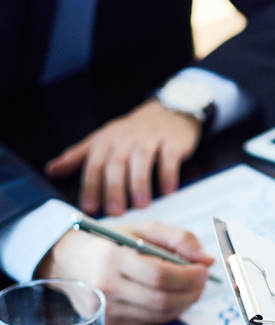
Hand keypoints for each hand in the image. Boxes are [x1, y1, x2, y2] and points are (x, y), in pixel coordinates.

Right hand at [36, 222, 211, 324]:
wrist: (68, 261)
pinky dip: (168, 311)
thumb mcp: (142, 229)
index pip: (160, 275)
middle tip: (202, 280)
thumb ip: (179, 238)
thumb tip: (207, 259)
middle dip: (192, 292)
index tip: (203, 269)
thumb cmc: (109, 242)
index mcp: (112, 259)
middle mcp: (107, 289)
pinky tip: (168, 296)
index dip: (189, 275)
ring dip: (184, 303)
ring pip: (160, 315)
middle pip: (163, 300)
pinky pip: (151, 322)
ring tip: (189, 287)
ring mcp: (107, 311)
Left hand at [45, 99, 201, 215]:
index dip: (91, 187)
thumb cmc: (131, 133)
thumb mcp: (101, 141)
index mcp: (105, 141)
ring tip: (141, 205)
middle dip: (115, 189)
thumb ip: (78, 157)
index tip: (89, 209)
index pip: (94, 165)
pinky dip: (168, 174)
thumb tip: (51, 170)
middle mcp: (125, 139)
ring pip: (142, 160)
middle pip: (117, 164)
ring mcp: (150, 139)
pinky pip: (169, 157)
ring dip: (140, 183)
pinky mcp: (172, 141)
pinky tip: (168, 191)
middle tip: (116, 212)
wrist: (167, 112)